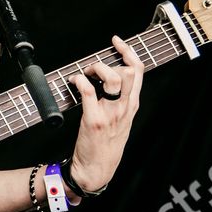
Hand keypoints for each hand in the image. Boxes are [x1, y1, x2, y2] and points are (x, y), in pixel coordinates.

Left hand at [66, 35, 145, 192]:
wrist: (97, 169)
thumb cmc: (107, 145)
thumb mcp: (122, 121)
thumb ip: (121, 101)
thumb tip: (110, 78)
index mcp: (132, 105)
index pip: (138, 71)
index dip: (128, 52)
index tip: (117, 42)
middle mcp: (124, 108)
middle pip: (129, 71)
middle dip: (110, 60)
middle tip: (93, 66)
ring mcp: (111, 113)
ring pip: (111, 77)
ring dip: (95, 69)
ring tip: (84, 74)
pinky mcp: (94, 119)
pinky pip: (88, 91)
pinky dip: (78, 80)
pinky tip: (73, 81)